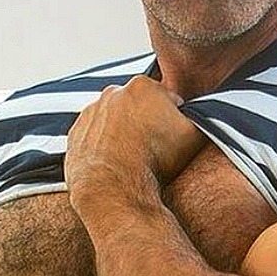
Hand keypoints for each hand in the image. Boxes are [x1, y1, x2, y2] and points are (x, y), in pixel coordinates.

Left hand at [65, 76, 204, 207]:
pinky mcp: (75, 135)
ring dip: (125, 135)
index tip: (174, 140)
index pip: (167, 100)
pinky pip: (95, 139)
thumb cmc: (155, 161)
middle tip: (156, 151)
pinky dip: (105, 148)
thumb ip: (201, 116)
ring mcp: (90, 113)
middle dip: (148, 124)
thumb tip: (200, 113)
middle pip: (139, 108)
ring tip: (135, 160)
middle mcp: (112, 93)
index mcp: (143, 85)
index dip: (175, 121)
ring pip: (115, 122)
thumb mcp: (195, 135)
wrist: (113, 189)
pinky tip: (116, 165)